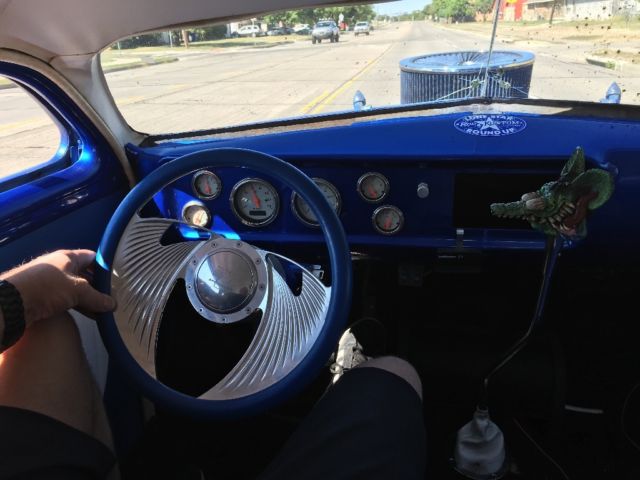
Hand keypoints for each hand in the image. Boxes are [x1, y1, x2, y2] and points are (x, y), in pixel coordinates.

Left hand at [0, 249, 115, 325]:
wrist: (13, 302)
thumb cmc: (48, 287)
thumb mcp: (78, 290)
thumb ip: (97, 298)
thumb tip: (114, 304)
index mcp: (68, 257)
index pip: (92, 257)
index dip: (106, 266)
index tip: (118, 278)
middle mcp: (60, 267)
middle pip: (85, 274)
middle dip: (99, 285)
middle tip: (114, 296)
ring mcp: (52, 282)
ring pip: (77, 289)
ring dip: (90, 298)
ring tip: (105, 309)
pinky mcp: (46, 297)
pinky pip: (68, 300)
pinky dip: (80, 306)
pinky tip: (91, 315)